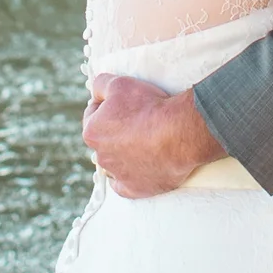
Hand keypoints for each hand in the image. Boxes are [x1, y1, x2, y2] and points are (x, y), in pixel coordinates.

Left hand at [83, 73, 224, 198]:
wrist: (180, 133)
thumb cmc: (149, 106)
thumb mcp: (120, 83)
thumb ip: (101, 85)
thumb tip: (96, 91)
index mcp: (92, 131)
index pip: (93, 114)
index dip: (108, 105)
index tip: (124, 103)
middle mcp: (100, 156)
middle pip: (104, 139)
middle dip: (115, 130)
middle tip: (138, 121)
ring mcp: (118, 174)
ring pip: (114, 162)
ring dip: (123, 153)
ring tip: (144, 142)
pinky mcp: (134, 189)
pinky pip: (123, 186)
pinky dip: (128, 178)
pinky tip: (136, 170)